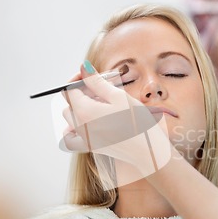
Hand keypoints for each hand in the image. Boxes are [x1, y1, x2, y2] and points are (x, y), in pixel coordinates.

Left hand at [60, 63, 171, 178]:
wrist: (148, 151)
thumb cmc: (137, 123)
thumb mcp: (119, 97)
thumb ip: (97, 82)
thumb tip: (83, 68)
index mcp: (84, 111)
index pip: (70, 90)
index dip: (78, 79)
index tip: (90, 75)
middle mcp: (79, 126)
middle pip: (70, 103)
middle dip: (82, 93)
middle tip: (102, 90)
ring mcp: (84, 139)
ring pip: (71, 118)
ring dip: (81, 108)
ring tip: (102, 105)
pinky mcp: (90, 147)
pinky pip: (72, 137)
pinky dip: (75, 128)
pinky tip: (89, 123)